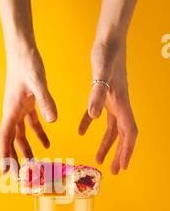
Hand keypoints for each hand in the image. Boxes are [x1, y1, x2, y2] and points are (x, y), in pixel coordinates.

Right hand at [0, 46, 56, 173]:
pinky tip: (47, 144)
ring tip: (35, 167)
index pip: (5, 138)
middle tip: (22, 177)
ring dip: (27, 151)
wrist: (22, 48)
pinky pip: (31, 125)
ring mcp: (19, 109)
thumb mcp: (38, 81)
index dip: (5, 156)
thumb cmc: (26, 63)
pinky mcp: (27, 104)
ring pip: (21, 136)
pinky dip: (38, 135)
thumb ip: (45, 101)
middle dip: (16, 160)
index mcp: (11, 110)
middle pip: (12, 142)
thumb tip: (52, 121)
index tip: (6, 172)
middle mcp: (13, 113)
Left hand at [79, 42, 137, 173]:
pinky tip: (81, 131)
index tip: (122, 166)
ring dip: (106, 144)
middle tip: (114, 170)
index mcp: (121, 103)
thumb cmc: (107, 55)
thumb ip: (96, 95)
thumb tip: (94, 117)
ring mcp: (111, 100)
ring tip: (98, 159)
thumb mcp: (100, 74)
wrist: (108, 39)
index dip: (127, 151)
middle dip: (119, 153)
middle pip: (122, 135)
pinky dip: (90, 124)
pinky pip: (97, 114)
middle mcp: (119, 104)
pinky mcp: (102, 94)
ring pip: (111, 128)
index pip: (128, 132)